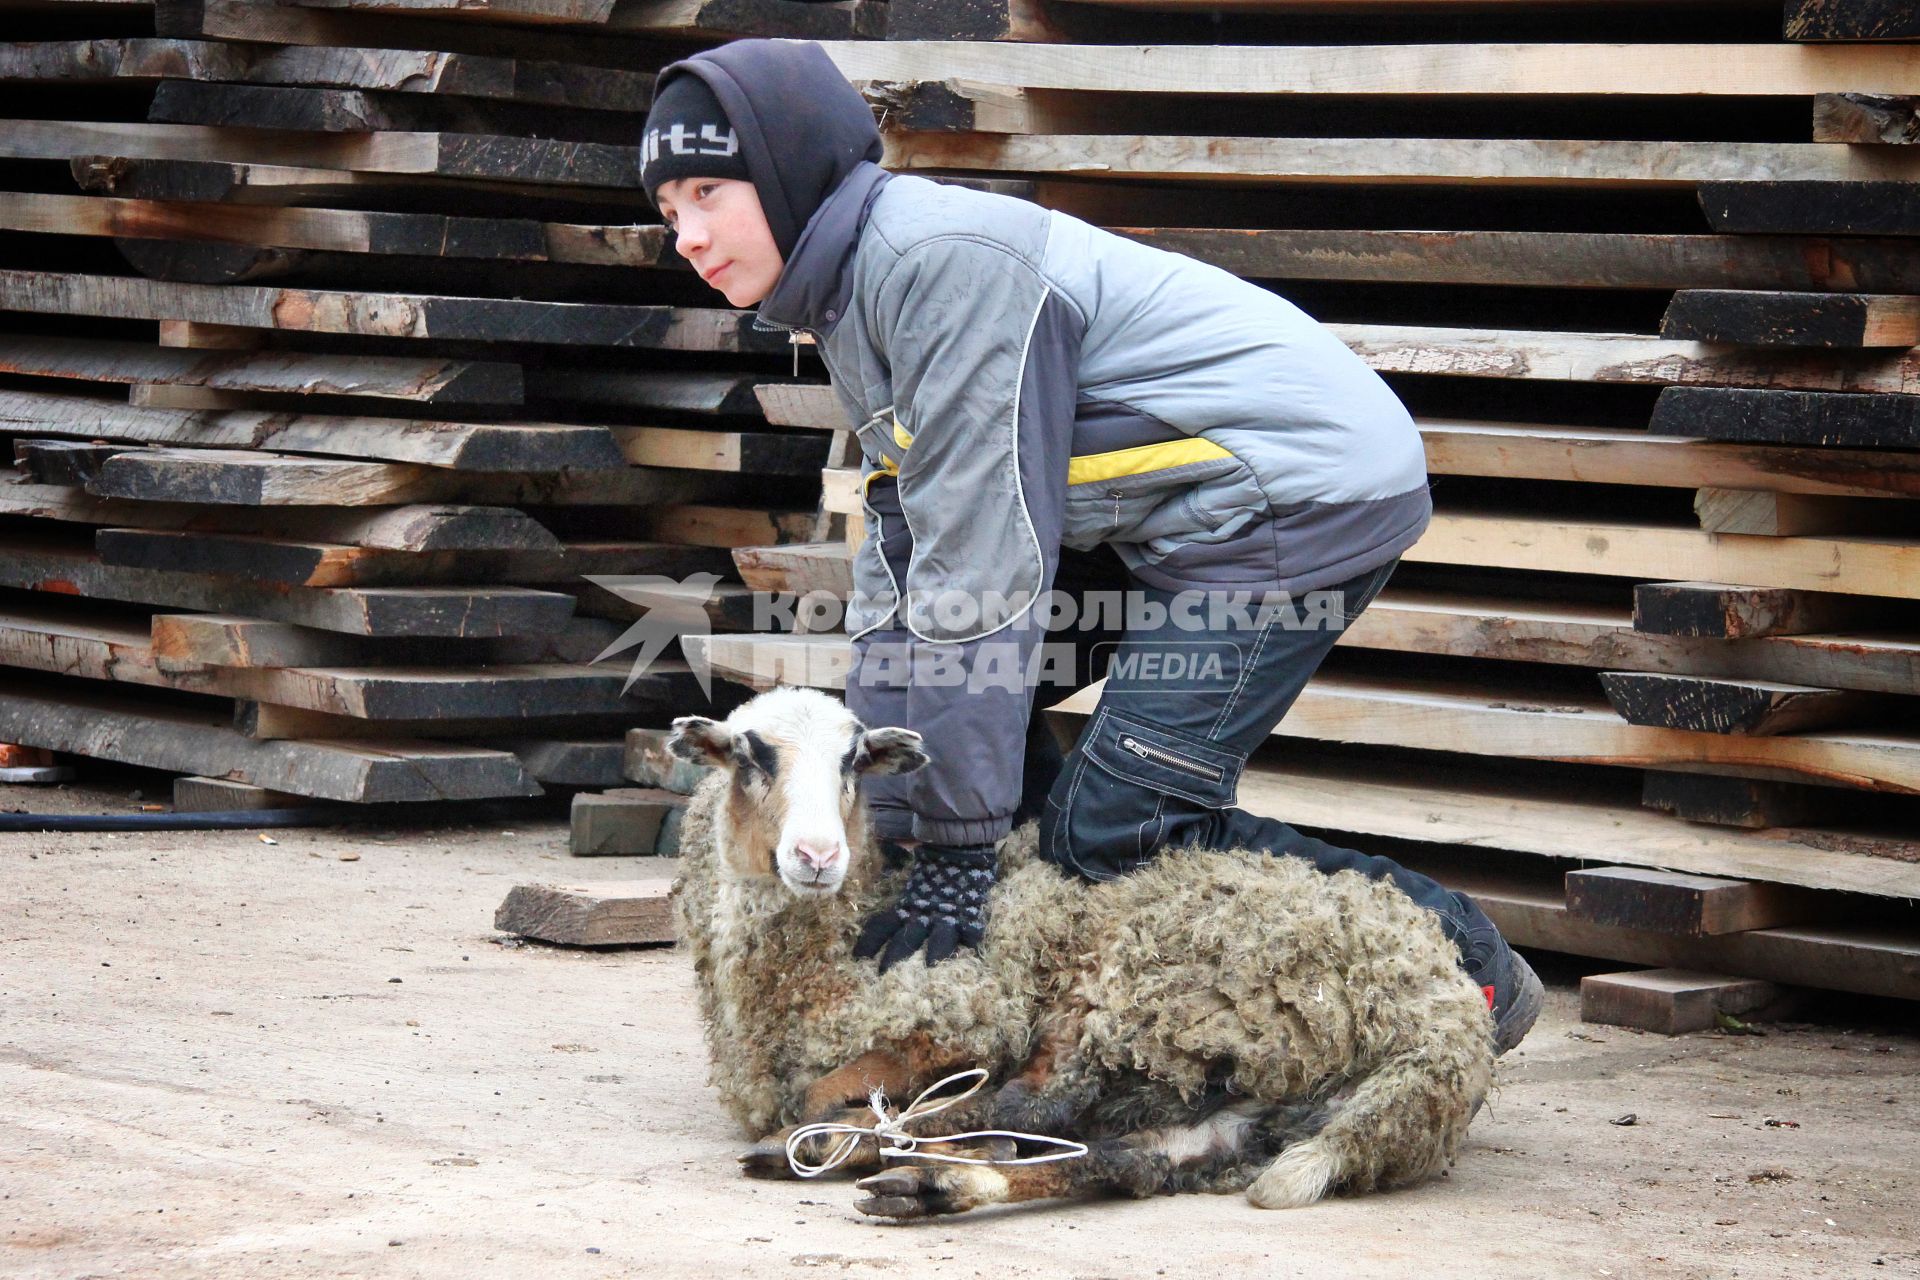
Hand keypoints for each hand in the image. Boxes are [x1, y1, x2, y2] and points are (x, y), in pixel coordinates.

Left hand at [853, 842, 994, 971]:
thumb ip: (893, 880)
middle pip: (905, 939)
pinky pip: (971, 930)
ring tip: (929, 965)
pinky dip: (969, 938)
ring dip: (934, 951)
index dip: (870, 941)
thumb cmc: (932, 859)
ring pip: (938, 939)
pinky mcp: (970, 913)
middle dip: (894, 957)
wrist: (958, 844)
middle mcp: (924, 914)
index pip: (882, 926)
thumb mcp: (910, 875)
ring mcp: (948, 915)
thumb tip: (874, 867)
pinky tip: (969, 945)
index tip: (857, 957)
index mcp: (907, 904)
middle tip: (882, 974)